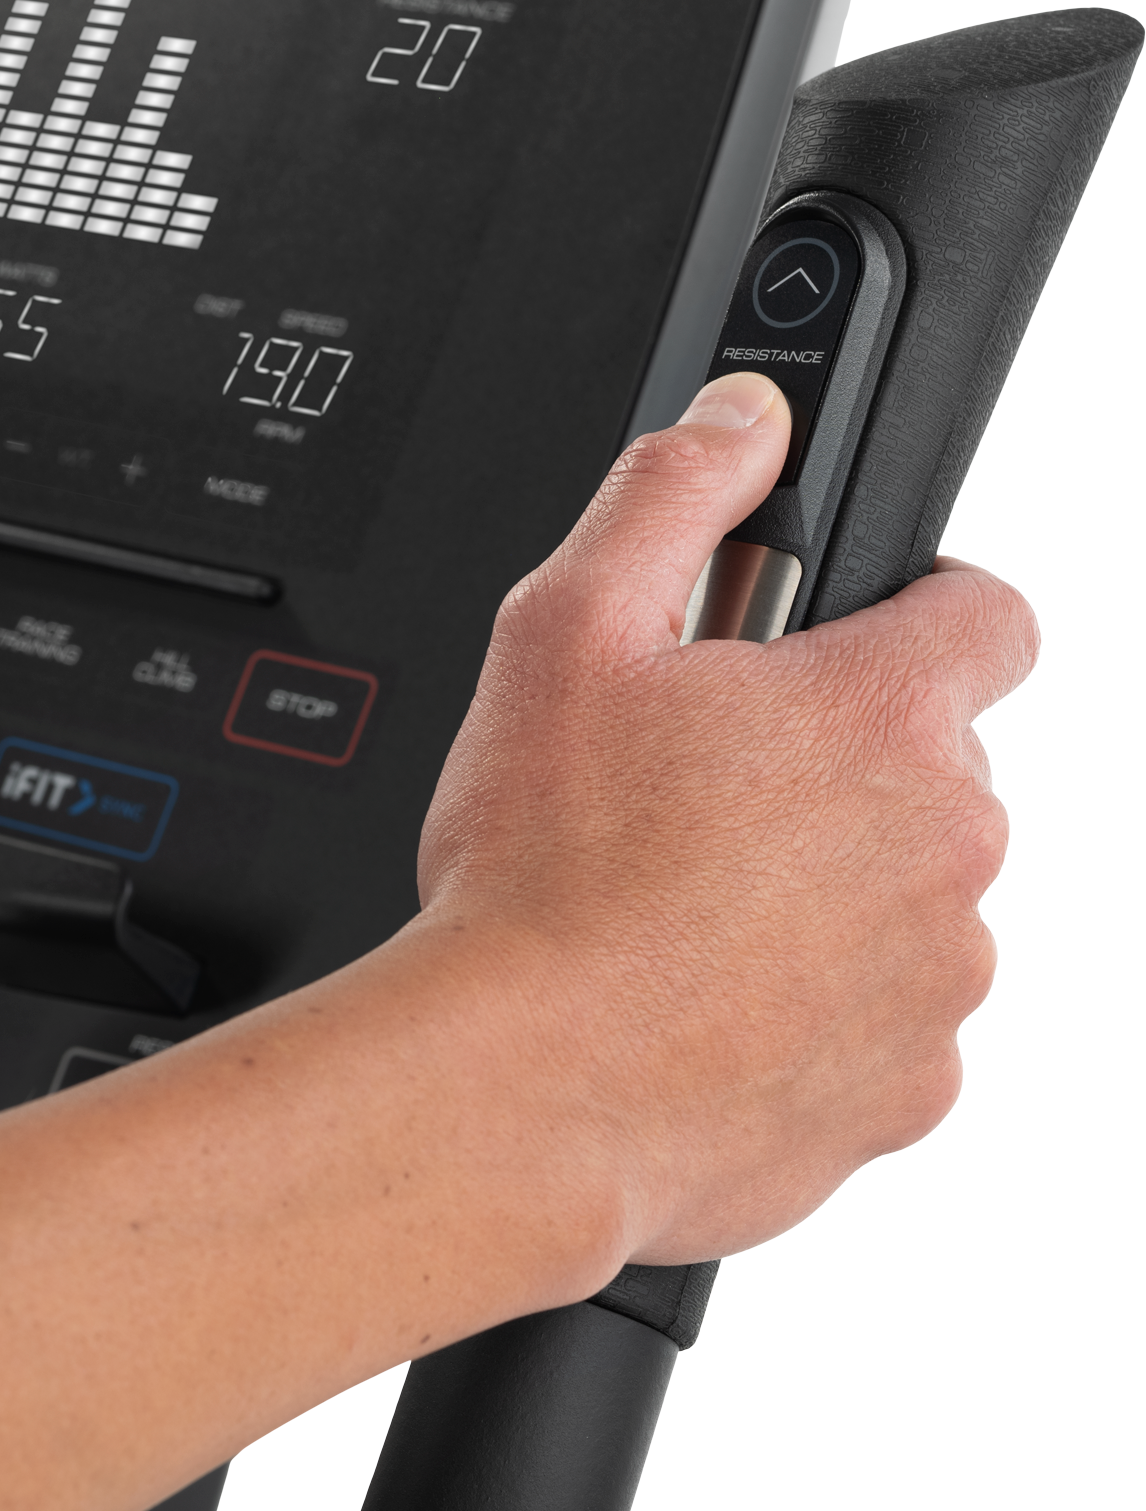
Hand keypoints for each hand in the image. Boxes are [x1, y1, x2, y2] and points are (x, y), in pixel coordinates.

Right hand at [412, 370, 1037, 1272]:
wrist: (524, 1091)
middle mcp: (944, 845)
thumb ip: (671, 495)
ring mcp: (933, 979)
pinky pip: (873, 1028)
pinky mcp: (899, 1092)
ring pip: (900, 905)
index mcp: (882, 717)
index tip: (839, 642)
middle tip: (690, 795)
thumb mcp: (563, 632)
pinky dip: (801, 1014)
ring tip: (674, 914)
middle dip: (827, 772)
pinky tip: (692, 1003)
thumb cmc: (544, 881)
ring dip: (819, 897)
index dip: (914, 611)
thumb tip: (745, 417)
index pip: (985, 614)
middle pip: (925, 772)